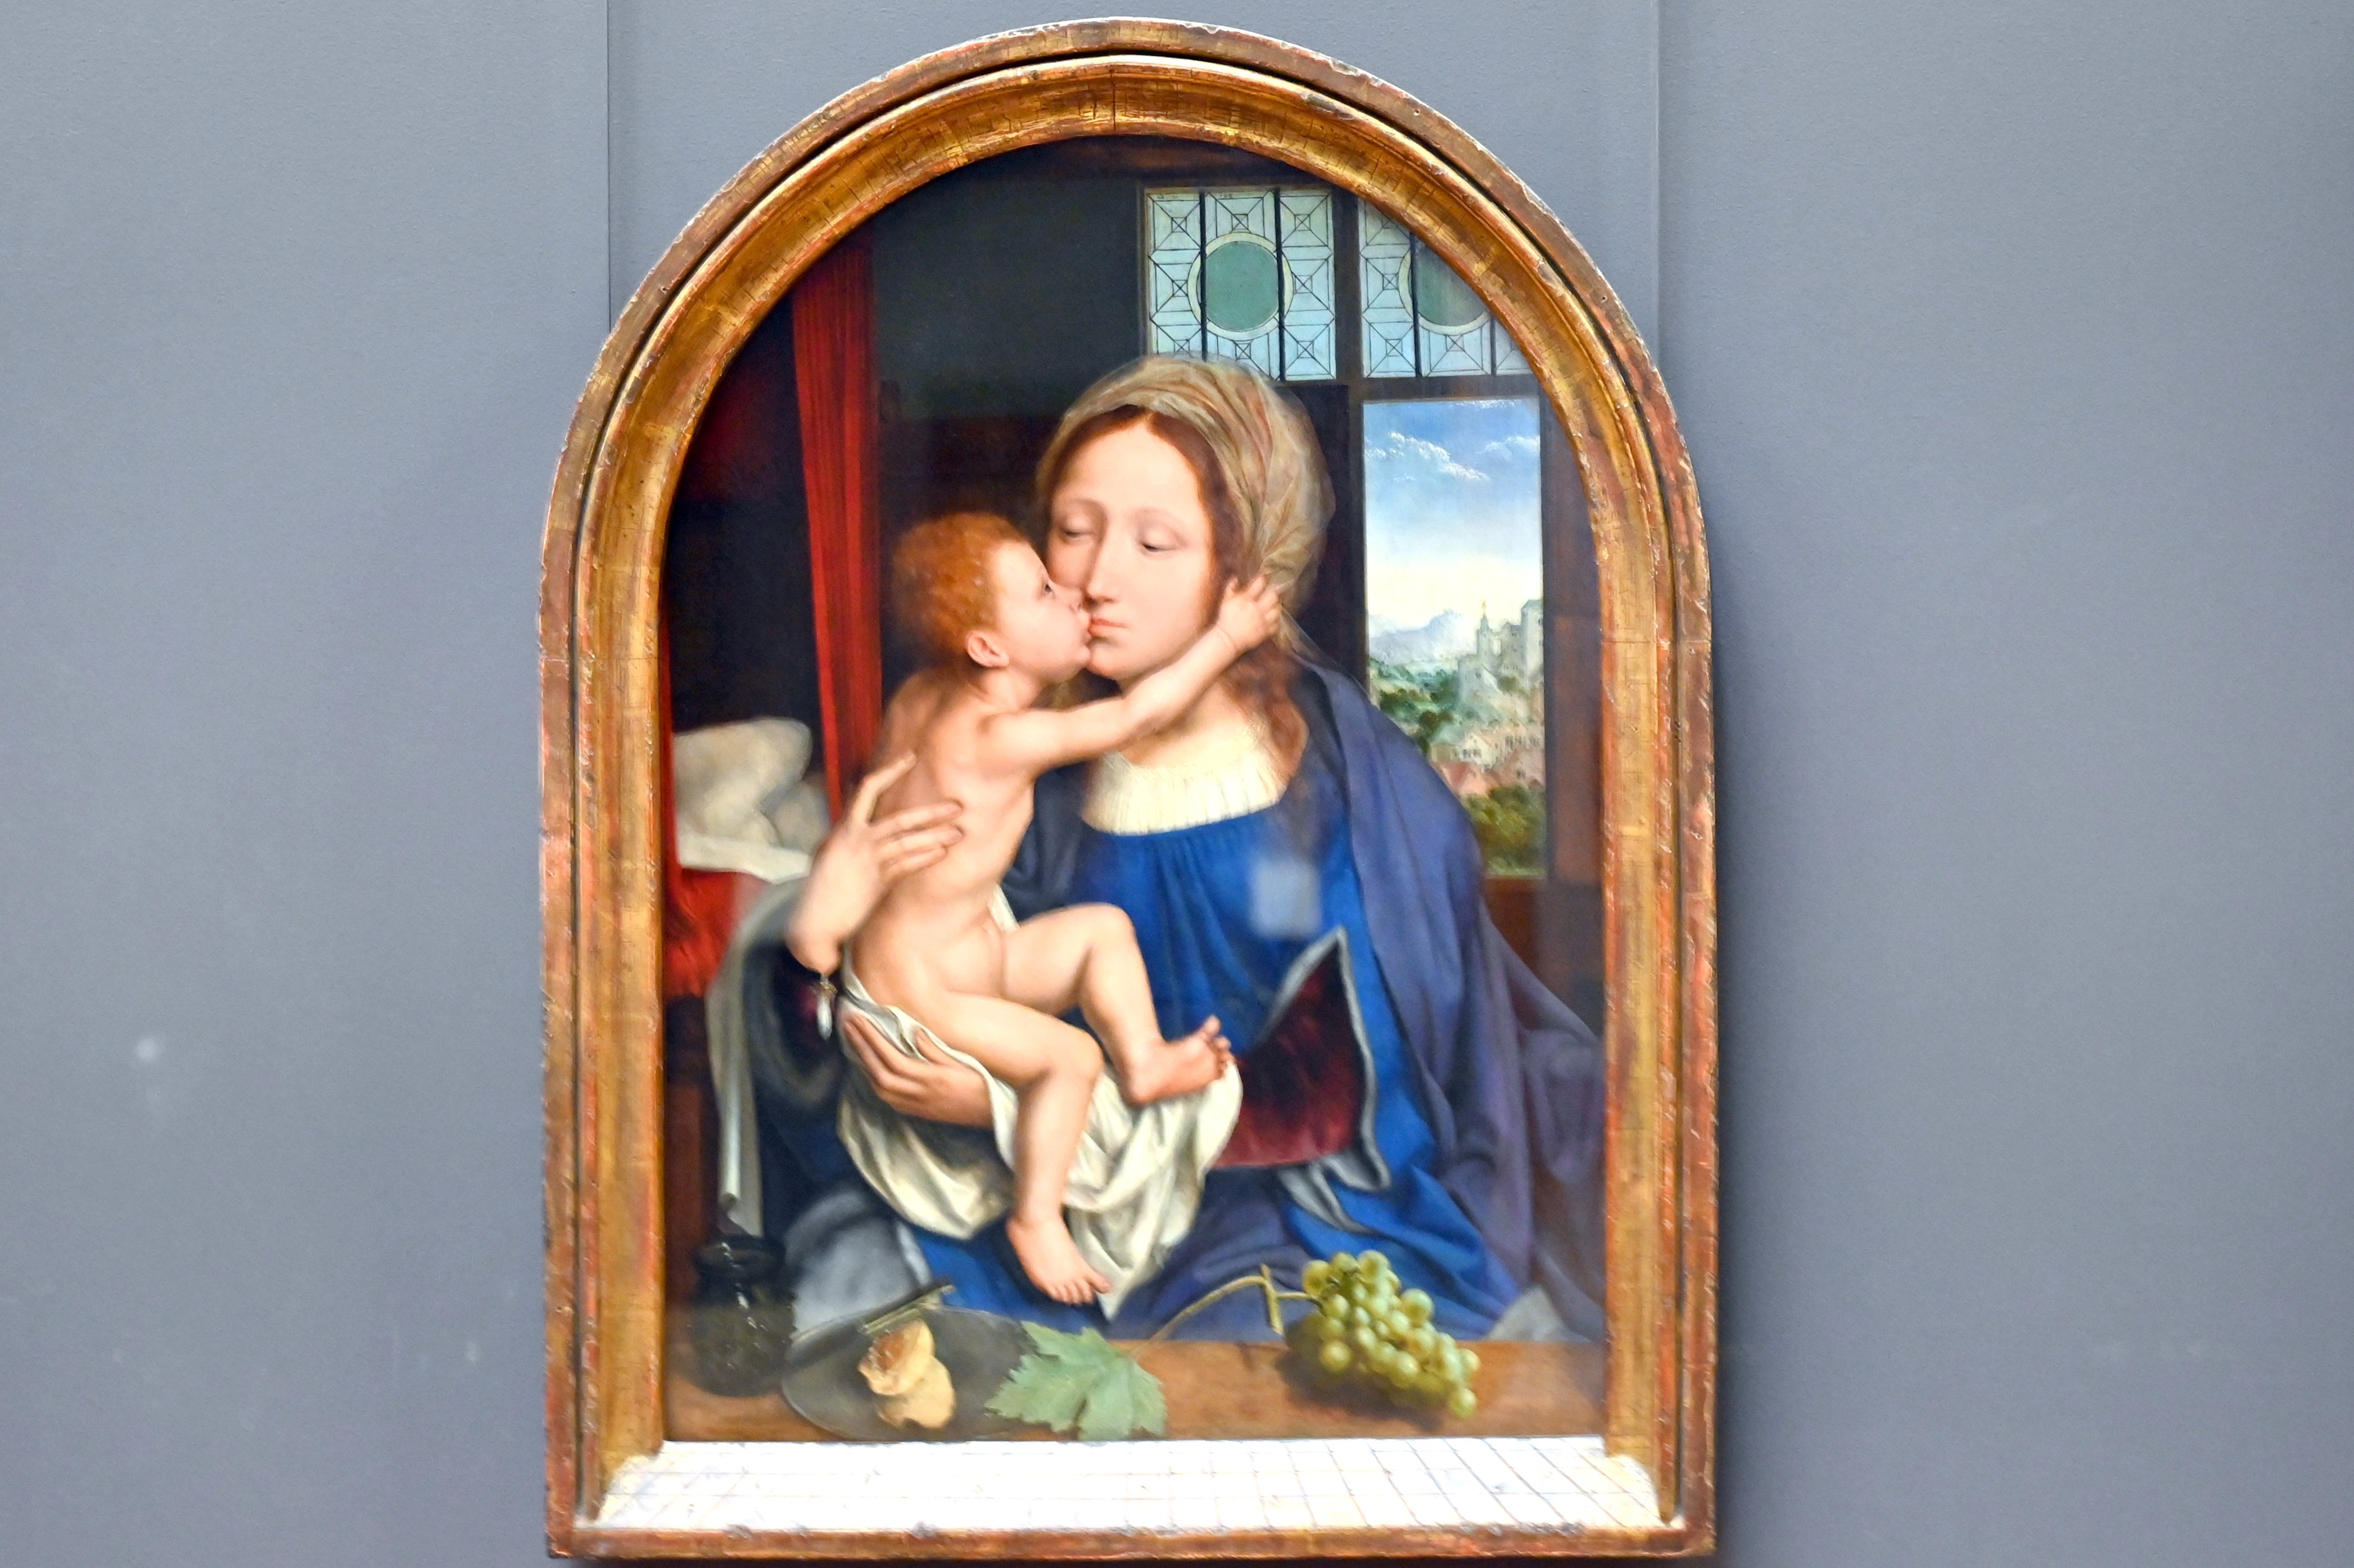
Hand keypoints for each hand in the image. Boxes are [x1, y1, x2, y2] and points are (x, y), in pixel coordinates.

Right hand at [784, 754, 961, 971]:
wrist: (815, 921)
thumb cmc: (822, 888)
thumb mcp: (830, 853)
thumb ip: (849, 835)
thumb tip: (865, 823)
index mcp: (844, 827)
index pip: (868, 788)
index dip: (891, 770)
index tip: (911, 757)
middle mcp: (856, 839)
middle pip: (900, 819)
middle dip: (931, 812)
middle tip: (957, 806)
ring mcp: (867, 861)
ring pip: (908, 843)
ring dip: (936, 837)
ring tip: (959, 833)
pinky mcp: (876, 883)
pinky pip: (906, 866)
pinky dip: (925, 858)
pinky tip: (941, 853)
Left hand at [839, 1009, 993, 1128]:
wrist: (997, 1114)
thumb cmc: (985, 1084)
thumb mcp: (964, 1063)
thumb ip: (936, 1049)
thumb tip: (912, 1031)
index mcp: (931, 1079)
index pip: (891, 1057)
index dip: (872, 1038)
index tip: (859, 1019)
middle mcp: (919, 1095)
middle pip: (879, 1072)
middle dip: (861, 1047)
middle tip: (848, 1025)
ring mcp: (917, 1106)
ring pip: (880, 1087)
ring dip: (864, 1063)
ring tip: (855, 1042)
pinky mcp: (918, 1113)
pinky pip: (888, 1097)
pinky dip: (875, 1079)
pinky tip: (871, 1067)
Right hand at [1215, 575, 1281, 656]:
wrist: (1227, 639)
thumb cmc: (1225, 619)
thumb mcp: (1225, 601)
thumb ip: (1231, 588)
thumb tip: (1236, 578)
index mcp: (1246, 599)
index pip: (1259, 584)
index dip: (1264, 578)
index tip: (1265, 576)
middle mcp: (1257, 608)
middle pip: (1273, 596)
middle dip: (1274, 593)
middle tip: (1272, 594)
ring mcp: (1262, 621)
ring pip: (1277, 610)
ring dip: (1276, 607)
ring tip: (1273, 607)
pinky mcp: (1265, 631)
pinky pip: (1277, 624)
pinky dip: (1276, 621)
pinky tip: (1272, 619)